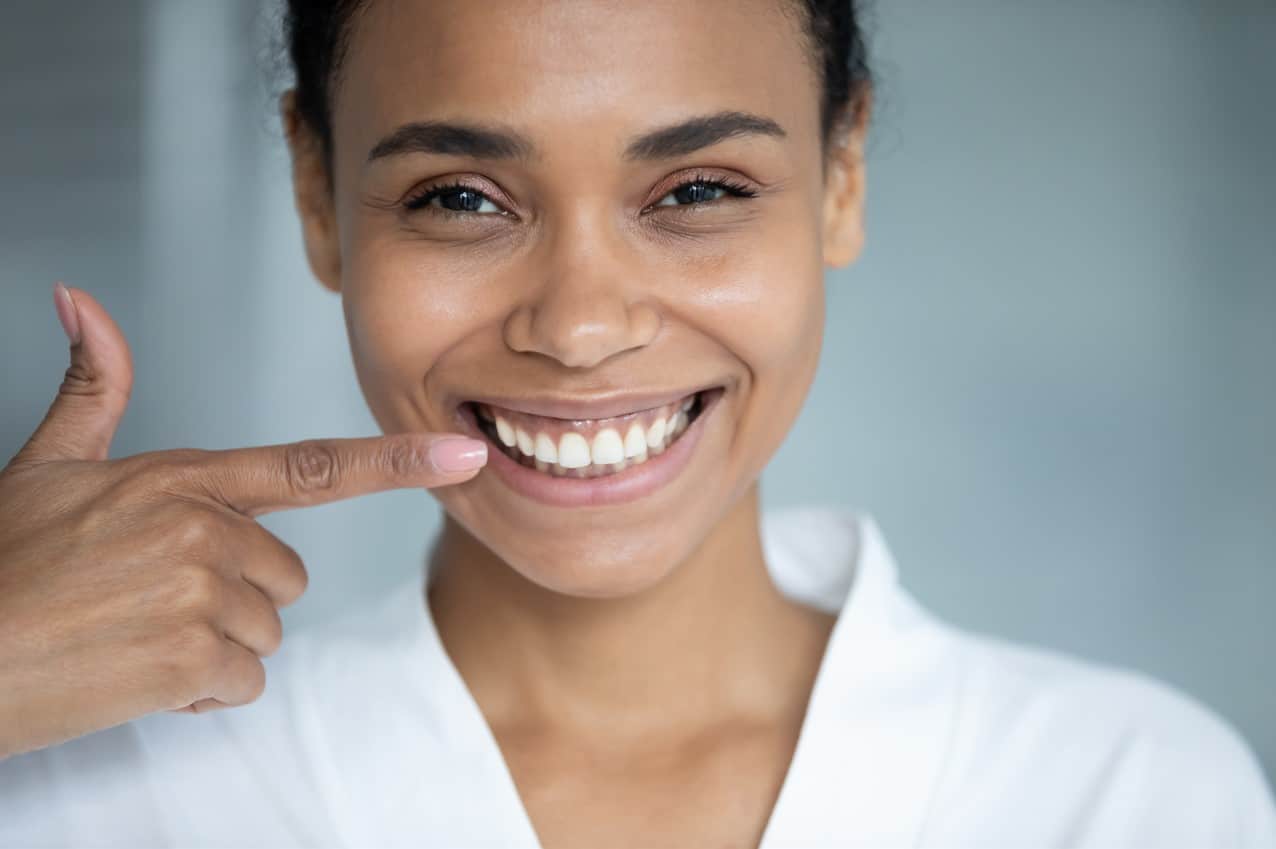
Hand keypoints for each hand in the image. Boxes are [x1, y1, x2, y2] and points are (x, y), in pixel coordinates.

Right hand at [0, 284, 486, 758]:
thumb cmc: (1, 566)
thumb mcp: (47, 464)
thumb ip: (92, 387)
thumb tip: (80, 300)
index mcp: (185, 478)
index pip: (311, 467)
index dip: (395, 461)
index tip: (461, 456)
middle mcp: (206, 530)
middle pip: (285, 574)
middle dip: (234, 593)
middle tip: (151, 596)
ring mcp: (205, 595)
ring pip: (265, 631)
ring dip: (213, 645)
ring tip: (136, 631)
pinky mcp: (196, 659)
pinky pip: (242, 682)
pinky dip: (198, 689)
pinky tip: (138, 671)